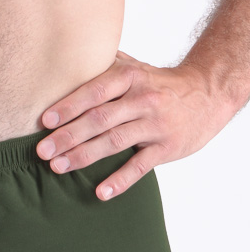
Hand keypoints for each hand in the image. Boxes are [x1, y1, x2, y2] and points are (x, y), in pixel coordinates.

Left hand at [36, 51, 232, 199]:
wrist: (209, 93)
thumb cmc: (159, 83)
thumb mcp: (135, 67)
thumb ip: (104, 64)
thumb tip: (65, 58)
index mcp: (130, 77)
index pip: (95, 91)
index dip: (69, 105)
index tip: (45, 120)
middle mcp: (143, 99)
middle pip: (100, 119)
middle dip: (68, 135)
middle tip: (42, 150)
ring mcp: (155, 124)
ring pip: (115, 142)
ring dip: (84, 156)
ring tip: (58, 167)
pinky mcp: (167, 147)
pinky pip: (140, 166)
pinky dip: (120, 180)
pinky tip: (101, 193)